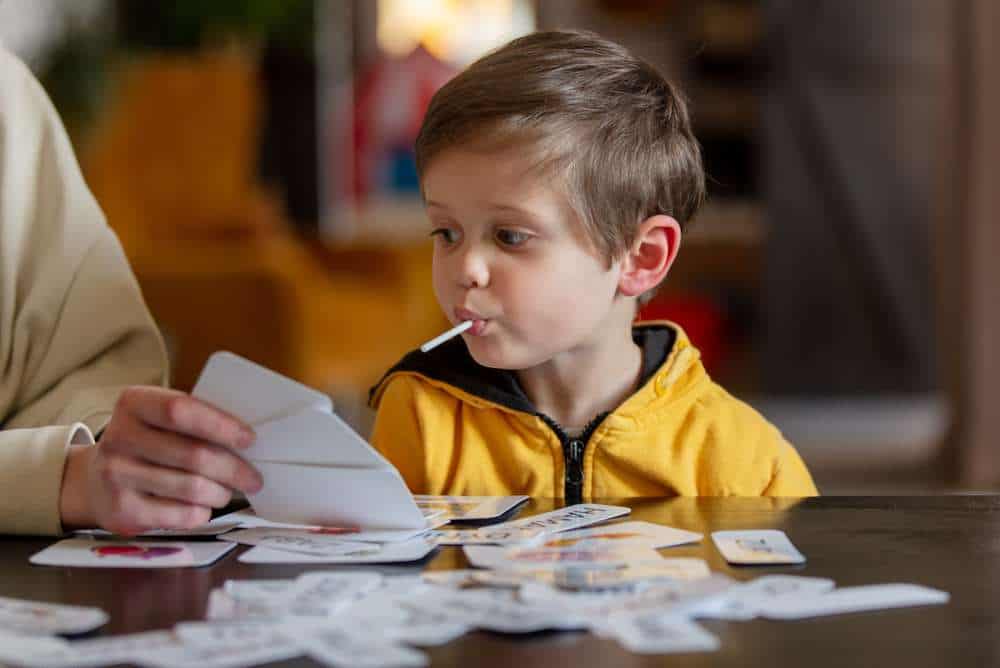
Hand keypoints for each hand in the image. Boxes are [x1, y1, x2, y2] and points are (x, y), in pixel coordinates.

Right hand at [59, 386, 262, 534]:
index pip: (181, 409)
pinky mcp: (122, 510)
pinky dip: (202, 512)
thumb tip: (246, 440)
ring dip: (221, 493)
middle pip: (194, 455)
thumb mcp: (158, 420)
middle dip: (234, 469)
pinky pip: (180, 515)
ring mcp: (116, 476)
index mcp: (133, 404)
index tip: (248, 439)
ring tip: (227, 491)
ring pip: (192, 488)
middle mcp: (119, 438)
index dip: (220, 425)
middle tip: (253, 478)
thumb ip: (194, 421)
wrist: (95, 480)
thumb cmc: (145, 444)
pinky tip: (202, 506)